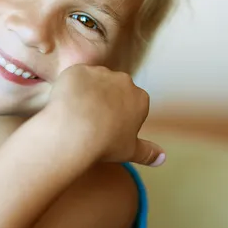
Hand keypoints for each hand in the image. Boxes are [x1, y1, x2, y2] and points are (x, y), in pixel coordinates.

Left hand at [48, 64, 164, 165]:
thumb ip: (148, 153)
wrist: (74, 131)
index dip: (119, 116)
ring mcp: (100, 73)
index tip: (108, 128)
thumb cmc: (103, 144)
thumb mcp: (130, 151)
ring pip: (93, 81)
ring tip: (75, 113)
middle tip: (90, 120)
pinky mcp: (78, 69)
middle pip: (113, 88)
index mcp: (140, 99)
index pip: (131, 103)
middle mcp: (123, 80)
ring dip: (86, 92)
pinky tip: (65, 103)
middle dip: (104, 100)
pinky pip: (74, 78)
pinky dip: (69, 88)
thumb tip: (162, 157)